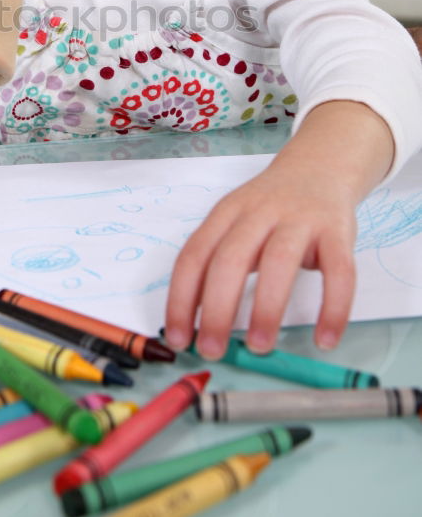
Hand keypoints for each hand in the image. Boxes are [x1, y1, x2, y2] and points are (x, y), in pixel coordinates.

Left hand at [164, 165, 356, 357]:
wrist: (319, 166)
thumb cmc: (270, 208)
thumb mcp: (236, 222)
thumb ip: (218, 262)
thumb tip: (195, 322)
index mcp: (226, 213)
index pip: (194, 256)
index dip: (180, 299)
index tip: (178, 339)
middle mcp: (259, 212)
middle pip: (230, 259)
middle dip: (217, 309)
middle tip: (212, 350)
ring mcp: (300, 219)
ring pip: (279, 262)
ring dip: (266, 308)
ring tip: (259, 348)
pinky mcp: (337, 230)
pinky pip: (338, 272)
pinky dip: (333, 308)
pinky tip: (325, 340)